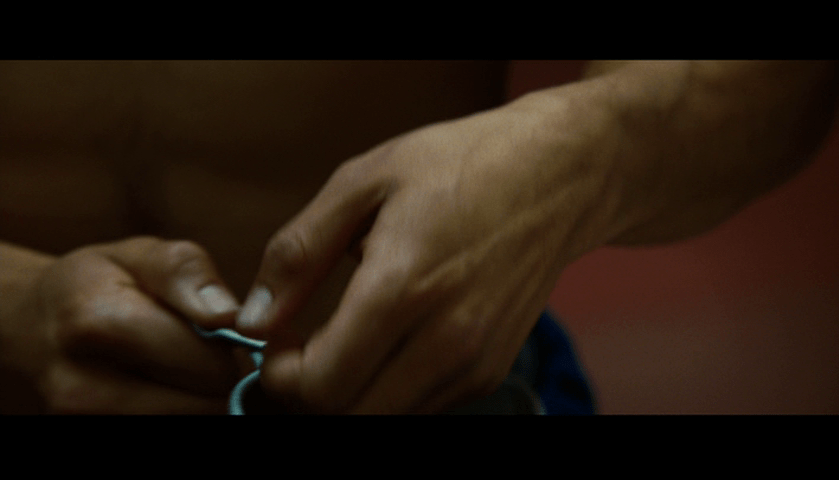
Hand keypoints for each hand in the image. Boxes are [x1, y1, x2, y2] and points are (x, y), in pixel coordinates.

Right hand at [9, 237, 252, 413]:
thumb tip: (227, 317)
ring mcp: (84, 420)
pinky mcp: (94, 433)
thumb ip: (187, 274)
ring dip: (194, 395)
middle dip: (212, 374)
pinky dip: (175, 406)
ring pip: (188, 418)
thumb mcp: (143, 254)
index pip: (204, 362)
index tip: (212, 328)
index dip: (225, 345)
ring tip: (170, 363)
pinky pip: (169, 424)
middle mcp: (83, 387)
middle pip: (201, 401)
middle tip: (191, 346)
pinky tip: (157, 382)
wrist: (37, 322)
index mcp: (96, 324)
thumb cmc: (101, 280)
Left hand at [236, 96, 617, 412]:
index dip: (280, 377)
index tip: (276, 344)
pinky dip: (391, 390)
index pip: (321, 386)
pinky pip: (423, 407)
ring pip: (387, 420)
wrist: (557, 176)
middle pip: (350, 417)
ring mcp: (475, 362)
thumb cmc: (458, 165)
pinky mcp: (492, 370)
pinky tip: (391, 340)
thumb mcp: (363, 181)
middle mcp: (446, 340)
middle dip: (311, 393)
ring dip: (351, 394)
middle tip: (300, 350)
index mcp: (403, 288)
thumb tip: (253, 319)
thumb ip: (298, 254)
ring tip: (345, 341)